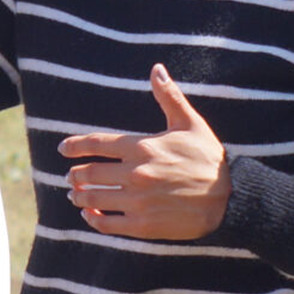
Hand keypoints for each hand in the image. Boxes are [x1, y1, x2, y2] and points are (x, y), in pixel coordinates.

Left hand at [59, 64, 232, 241]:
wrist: (230, 198)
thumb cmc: (209, 159)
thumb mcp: (190, 124)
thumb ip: (169, 97)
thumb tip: (156, 68)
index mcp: (143, 147)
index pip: (97, 144)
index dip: (75, 146)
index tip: (63, 149)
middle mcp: (136, 173)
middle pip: (89, 173)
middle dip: (75, 174)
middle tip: (71, 176)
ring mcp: (138, 201)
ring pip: (94, 199)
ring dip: (79, 197)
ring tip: (76, 196)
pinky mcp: (143, 225)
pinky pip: (107, 224)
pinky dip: (93, 220)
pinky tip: (91, 216)